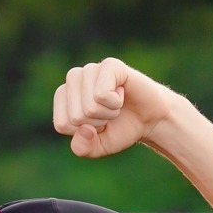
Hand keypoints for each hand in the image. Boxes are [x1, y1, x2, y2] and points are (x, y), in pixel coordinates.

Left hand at [52, 57, 173, 157]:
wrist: (150, 119)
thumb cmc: (120, 129)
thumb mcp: (98, 147)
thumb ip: (83, 148)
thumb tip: (84, 130)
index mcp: (63, 97)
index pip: (62, 124)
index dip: (85, 132)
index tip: (98, 124)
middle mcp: (73, 79)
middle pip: (75, 117)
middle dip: (98, 123)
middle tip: (109, 114)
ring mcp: (90, 69)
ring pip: (89, 107)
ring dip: (107, 113)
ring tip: (115, 105)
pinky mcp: (109, 65)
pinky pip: (102, 95)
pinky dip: (115, 103)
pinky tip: (121, 94)